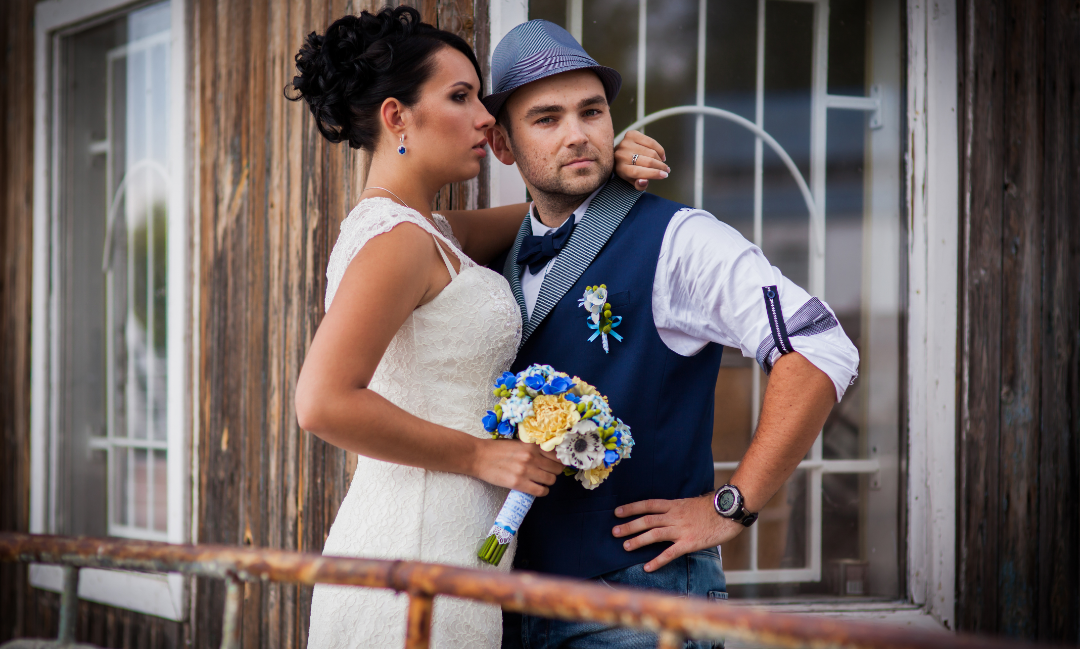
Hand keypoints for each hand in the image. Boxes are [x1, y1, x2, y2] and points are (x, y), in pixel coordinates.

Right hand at [472, 439, 562, 496]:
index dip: (559, 461)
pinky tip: (538, 489)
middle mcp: (531, 456)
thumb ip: (534, 448)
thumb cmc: (497, 449)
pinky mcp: (518, 483)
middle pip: (557, 468)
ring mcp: (525, 470)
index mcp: (532, 445)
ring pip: (551, 480)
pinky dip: (542, 491)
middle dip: (555, 472)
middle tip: (548, 473)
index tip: (556, 464)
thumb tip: (550, 455)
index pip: (557, 455)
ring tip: (541, 481)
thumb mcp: (518, 443)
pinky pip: (540, 491)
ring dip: (548, 482)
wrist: (478, 456)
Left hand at [613, 494, 744, 571]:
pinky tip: (648, 567)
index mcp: (674, 504)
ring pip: (654, 534)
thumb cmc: (713, 508)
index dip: (631, 508)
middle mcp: (674, 516)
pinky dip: (658, 560)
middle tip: (614, 531)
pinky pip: (670, 553)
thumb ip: (677, 508)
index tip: (617, 512)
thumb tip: (667, 513)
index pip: (648, 504)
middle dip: (629, 525)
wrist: (729, 511)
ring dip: (638, 540)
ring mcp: (681, 529)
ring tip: (625, 546)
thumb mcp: (691, 503)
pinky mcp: (690, 543)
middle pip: (647, 520)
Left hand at [614, 130, 668, 190]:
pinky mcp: (631, 134)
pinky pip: (651, 142)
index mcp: (620, 169)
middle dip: (661, 167)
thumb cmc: (628, 170)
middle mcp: (621, 155)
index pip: (638, 172)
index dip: (654, 174)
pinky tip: (661, 155)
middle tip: (667, 170)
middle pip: (647, 161)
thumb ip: (639, 185)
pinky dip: (659, 149)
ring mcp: (625, 143)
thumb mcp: (632, 181)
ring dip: (660, 159)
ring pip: (651, 152)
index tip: (664, 176)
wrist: (619, 155)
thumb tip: (644, 181)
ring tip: (663, 164)